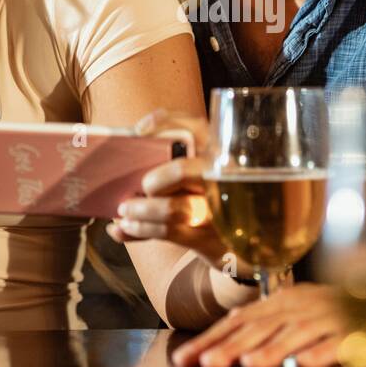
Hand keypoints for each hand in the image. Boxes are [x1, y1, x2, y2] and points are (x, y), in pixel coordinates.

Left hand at [106, 108, 230, 267]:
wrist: (241, 243)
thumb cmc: (206, 199)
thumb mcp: (200, 176)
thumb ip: (172, 156)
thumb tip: (138, 137)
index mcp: (219, 156)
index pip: (197, 129)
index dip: (168, 123)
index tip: (139, 130)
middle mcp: (221, 180)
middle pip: (182, 171)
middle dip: (152, 181)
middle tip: (141, 187)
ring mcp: (217, 212)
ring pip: (171, 208)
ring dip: (140, 210)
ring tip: (124, 211)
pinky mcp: (208, 239)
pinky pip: (167, 232)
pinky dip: (140, 230)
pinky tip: (126, 228)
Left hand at [170, 282, 348, 366]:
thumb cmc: (333, 314)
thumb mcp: (295, 314)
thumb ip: (264, 327)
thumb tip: (221, 344)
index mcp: (283, 301)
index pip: (240, 320)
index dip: (212, 337)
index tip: (185, 357)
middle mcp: (303, 305)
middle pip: (264, 326)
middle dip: (235, 345)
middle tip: (209, 362)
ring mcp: (330, 316)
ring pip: (298, 333)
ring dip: (274, 349)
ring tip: (250, 364)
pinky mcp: (357, 330)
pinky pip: (339, 341)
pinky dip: (323, 351)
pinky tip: (307, 363)